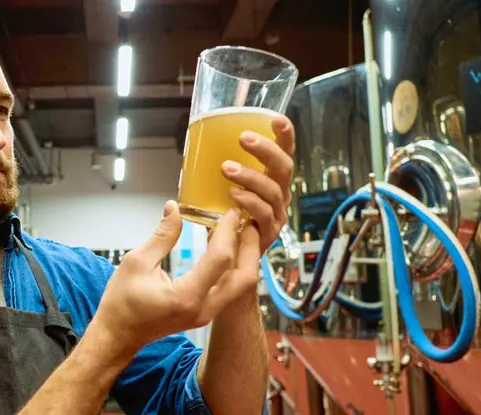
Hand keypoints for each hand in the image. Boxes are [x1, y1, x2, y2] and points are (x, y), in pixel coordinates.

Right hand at [90, 201, 261, 350]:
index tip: (230, 212)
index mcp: (186, 297)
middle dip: (250, 247)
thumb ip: (162, 236)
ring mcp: (206, 315)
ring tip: (240, 233)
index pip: (220, 259)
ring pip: (241, 286)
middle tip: (247, 222)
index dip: (228, 231)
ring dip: (245, 258)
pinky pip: (229, 289)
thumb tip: (175, 209)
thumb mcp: (136, 262)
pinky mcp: (205, 314)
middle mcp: (202, 309)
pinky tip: (226, 248)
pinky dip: (233, 268)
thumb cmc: (121, 303)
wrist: (118, 335)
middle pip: (244, 278)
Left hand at [222, 115, 295, 250]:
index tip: (276, 119)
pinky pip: (263, 215)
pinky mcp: (267, 234)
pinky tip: (234, 196)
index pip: (284, 152)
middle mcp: (279, 195)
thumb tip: (195, 139)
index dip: (285, 135)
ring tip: (227, 168)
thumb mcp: (219, 187)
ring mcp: (276, 215)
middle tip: (243, 138)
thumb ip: (217, 167)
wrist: (224, 259)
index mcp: (272, 179)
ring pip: (272, 191)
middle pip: (284, 168)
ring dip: (250, 176)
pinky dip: (250, 203)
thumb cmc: (223, 218)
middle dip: (266, 150)